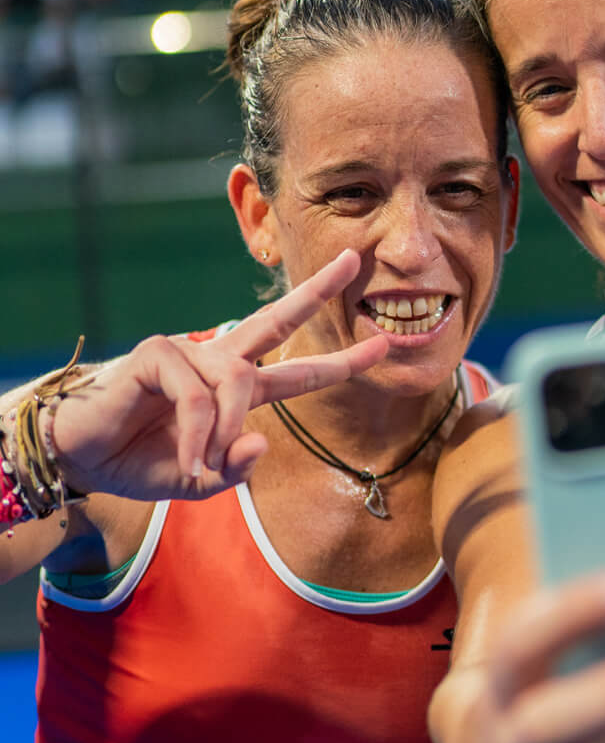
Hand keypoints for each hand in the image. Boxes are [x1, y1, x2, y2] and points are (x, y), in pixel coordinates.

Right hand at [49, 251, 388, 500]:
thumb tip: (262, 440)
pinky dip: (197, 432)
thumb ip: (235, 469)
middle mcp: (217, 361)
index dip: (340, 361)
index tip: (382, 346)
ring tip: (200, 467)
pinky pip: (198, 396)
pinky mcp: (158, 353)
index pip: (296, 370)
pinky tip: (186, 458)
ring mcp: (188, 352)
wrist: (83, 460)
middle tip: (354, 262)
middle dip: (317, 291)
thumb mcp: (200, 480)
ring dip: (223, 433)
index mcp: (234, 389)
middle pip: (276, 321)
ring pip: (237, 384)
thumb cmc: (139, 463)